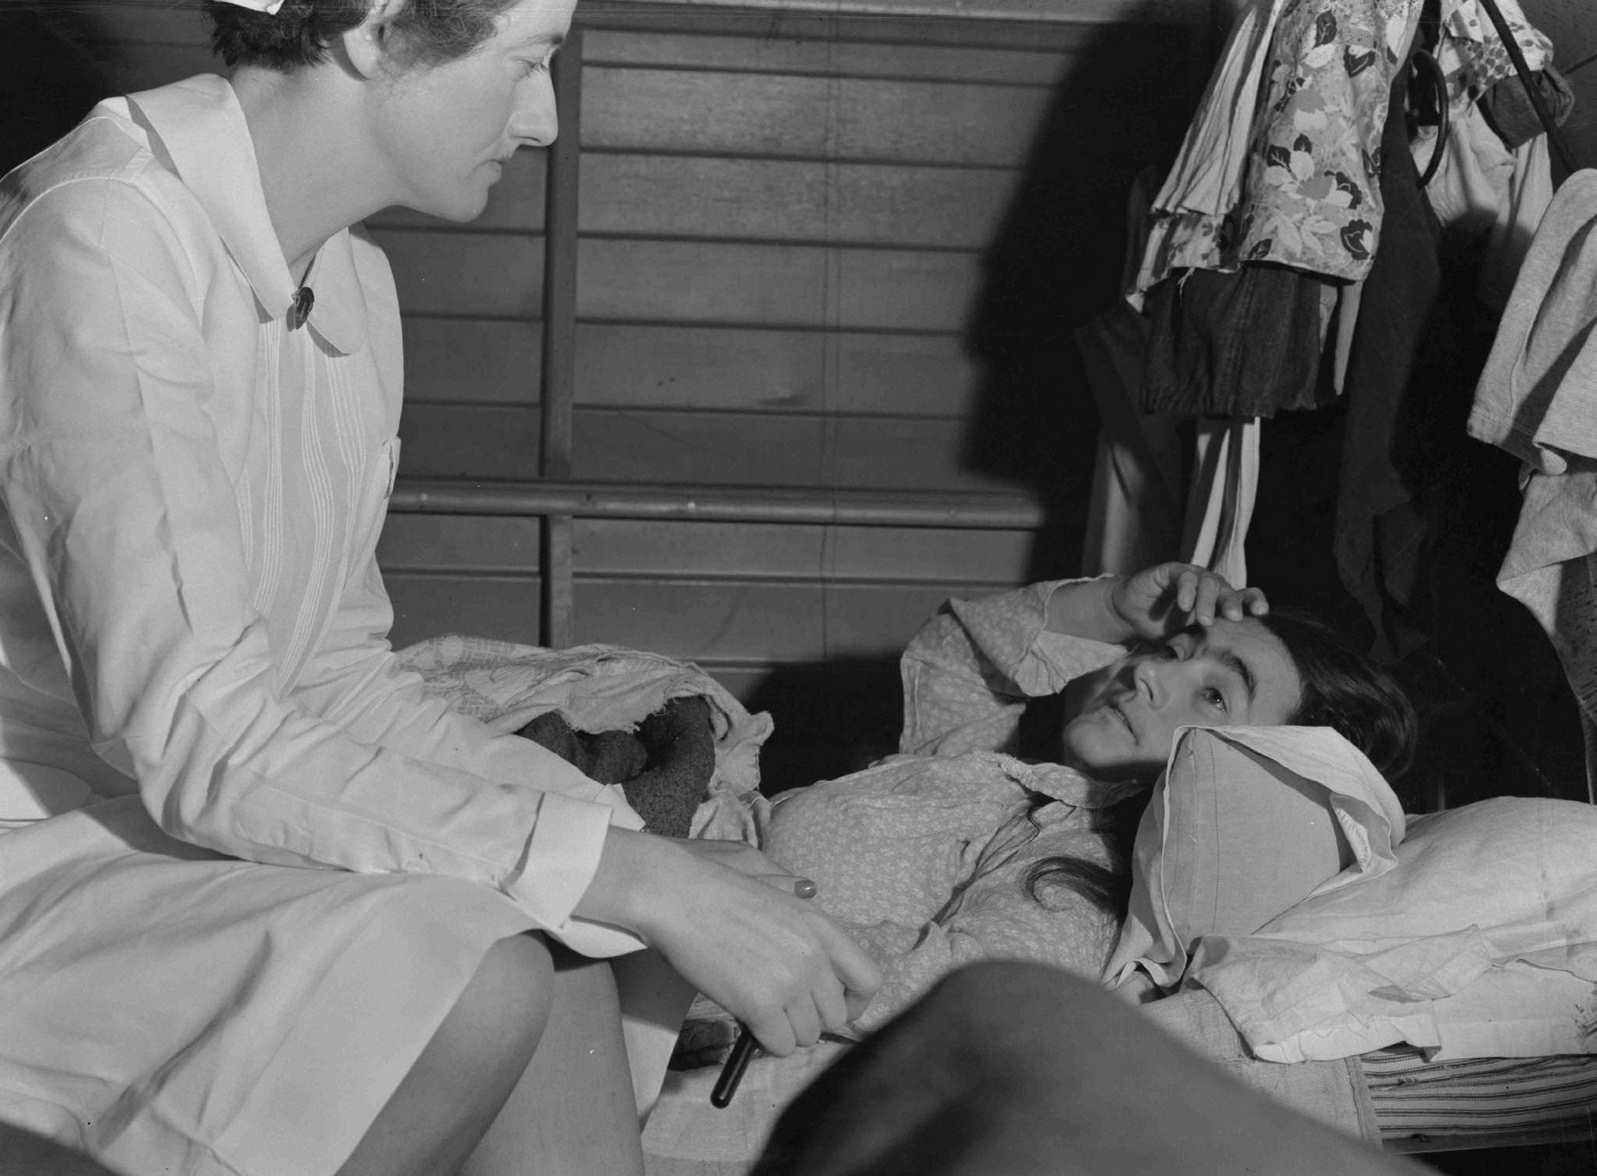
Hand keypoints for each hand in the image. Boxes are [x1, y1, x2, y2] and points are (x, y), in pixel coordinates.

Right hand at [575, 830, 881, 1055]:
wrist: (675, 894)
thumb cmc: (715, 888)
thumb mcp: (772, 888)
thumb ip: (800, 907)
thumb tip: (812, 912)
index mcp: (822, 925)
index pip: (869, 980)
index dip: (854, 1003)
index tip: (833, 1008)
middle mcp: (814, 955)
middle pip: (835, 1016)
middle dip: (808, 1018)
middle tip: (779, 1008)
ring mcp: (789, 981)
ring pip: (806, 1035)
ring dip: (784, 1030)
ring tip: (758, 1007)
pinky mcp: (760, 1004)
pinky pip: (779, 1045)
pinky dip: (763, 1041)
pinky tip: (746, 1019)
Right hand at [1106, 562, 1266, 641]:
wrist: (1129, 614)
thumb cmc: (1162, 630)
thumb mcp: (1188, 641)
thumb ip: (1205, 646)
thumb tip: (1225, 673)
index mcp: (1218, 603)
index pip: (1244, 597)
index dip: (1254, 601)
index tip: (1262, 612)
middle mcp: (1209, 588)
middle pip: (1228, 590)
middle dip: (1232, 603)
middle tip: (1235, 618)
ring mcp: (1192, 577)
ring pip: (1208, 582)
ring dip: (1208, 601)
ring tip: (1204, 621)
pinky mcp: (1171, 571)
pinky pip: (1185, 576)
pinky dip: (1187, 590)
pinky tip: (1184, 605)